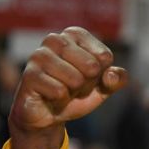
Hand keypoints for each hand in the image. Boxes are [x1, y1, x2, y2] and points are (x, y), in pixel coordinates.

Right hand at [8, 27, 127, 148]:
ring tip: (63, 89)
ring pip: (76, 79)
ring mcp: (39, 55)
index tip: (87, 76)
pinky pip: (59, 91)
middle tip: (74, 85)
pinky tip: (50, 96)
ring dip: (74, 91)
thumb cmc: (78, 92)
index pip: (104, 57)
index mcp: (75, 34)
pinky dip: (61, 99)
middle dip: (88, 83)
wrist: (50, 113)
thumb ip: (118, 78)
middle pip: (92, 67)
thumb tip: (111, 75)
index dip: (100, 74)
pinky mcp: (29, 74)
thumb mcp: (105, 86)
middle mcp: (55, 39)